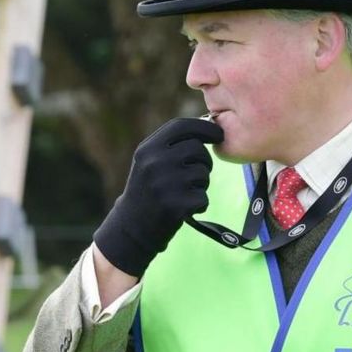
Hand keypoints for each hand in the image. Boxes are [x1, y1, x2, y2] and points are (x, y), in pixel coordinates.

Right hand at [93, 118, 223, 276]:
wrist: (132, 226)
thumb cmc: (149, 189)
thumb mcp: (150, 161)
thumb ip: (172, 144)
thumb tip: (210, 126)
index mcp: (147, 148)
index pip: (182, 126)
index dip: (205, 127)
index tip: (218, 134)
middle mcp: (154, 163)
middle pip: (198, 149)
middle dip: (204, 161)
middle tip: (196, 175)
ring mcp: (163, 184)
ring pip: (203, 174)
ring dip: (202, 184)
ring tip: (185, 193)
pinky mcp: (174, 206)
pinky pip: (203, 197)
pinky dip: (200, 204)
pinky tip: (185, 209)